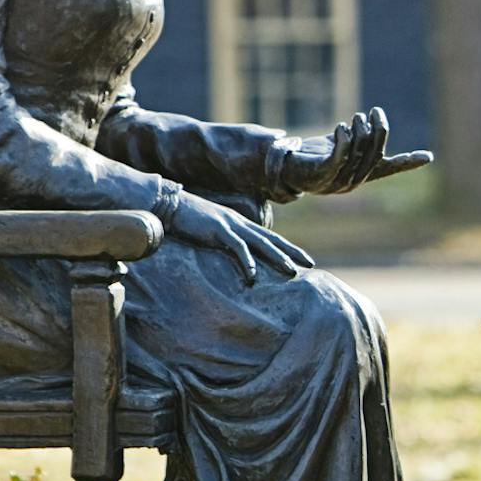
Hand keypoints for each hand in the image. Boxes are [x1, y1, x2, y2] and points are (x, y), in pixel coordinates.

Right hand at [166, 191, 314, 286]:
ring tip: (291, 271)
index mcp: (240, 223)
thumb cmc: (188, 218)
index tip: (302, 258)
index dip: (287, 247)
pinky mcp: (218, 230)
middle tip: (310, 263)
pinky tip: (253, 276)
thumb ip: (224, 237)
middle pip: (272, 239)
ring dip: (277, 257)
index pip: (269, 236)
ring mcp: (230, 225)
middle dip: (292, 251)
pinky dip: (246, 262)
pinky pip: (237, 248)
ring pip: (260, 243)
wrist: (169, 204)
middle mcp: (240, 223)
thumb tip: (232, 251)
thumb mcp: (211, 229)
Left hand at [279, 107, 432, 196]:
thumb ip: (357, 141)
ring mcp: (336, 182)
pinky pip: (339, 157)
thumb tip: (371, 128)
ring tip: (356, 118)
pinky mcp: (321, 175)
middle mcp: (352, 182)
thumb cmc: (311, 157)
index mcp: (360, 175)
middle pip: (375, 154)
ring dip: (359, 131)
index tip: (428, 157)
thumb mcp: (339, 146)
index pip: (389, 168)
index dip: (408, 162)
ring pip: (358, 153)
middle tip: (374, 112)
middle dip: (378, 130)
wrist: (280, 169)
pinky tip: (342, 127)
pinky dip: (344, 140)